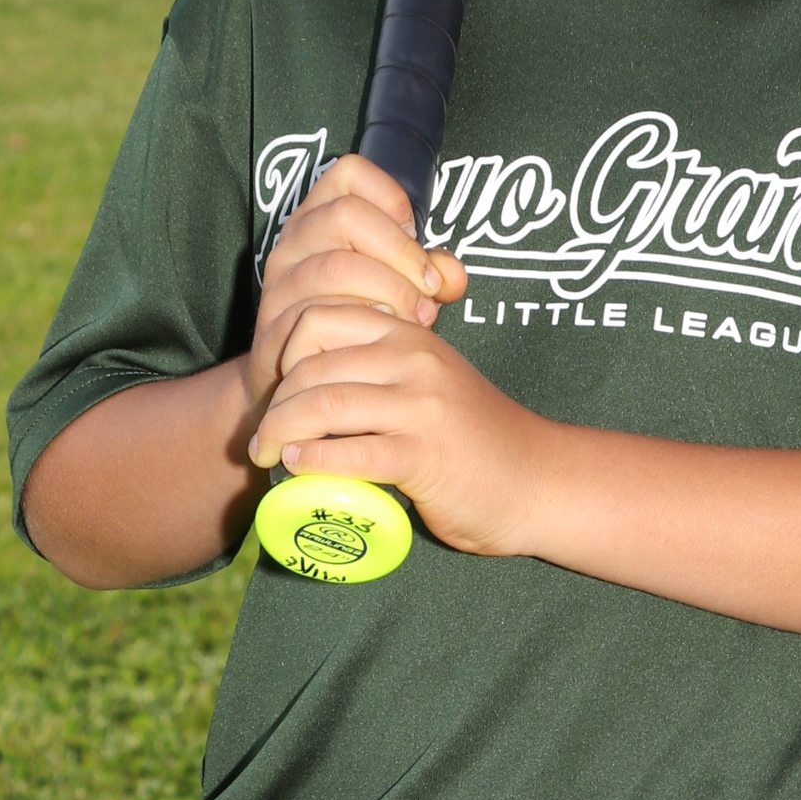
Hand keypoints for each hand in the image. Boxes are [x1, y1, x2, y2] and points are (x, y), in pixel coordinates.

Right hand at [246, 154, 465, 421]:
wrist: (297, 379)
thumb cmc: (355, 321)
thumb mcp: (395, 285)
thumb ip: (427, 272)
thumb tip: (453, 276)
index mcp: (321, 216)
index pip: (350, 173)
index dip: (391, 197)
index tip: (414, 236)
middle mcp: (294, 241)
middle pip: (346, 215)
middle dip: (401, 254)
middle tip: (428, 292)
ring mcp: (280, 282)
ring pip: (336, 266)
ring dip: (390, 292)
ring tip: (416, 320)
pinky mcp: (275, 325)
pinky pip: (321, 315)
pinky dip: (363, 325)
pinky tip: (384, 340)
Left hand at [249, 300, 556, 558]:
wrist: (537, 481)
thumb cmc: (475, 438)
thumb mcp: (431, 381)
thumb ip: (386, 368)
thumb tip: (312, 383)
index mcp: (411, 336)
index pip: (321, 317)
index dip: (284, 353)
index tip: (277, 391)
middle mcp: (414, 361)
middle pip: (312, 366)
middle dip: (275, 405)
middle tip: (263, 440)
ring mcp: (421, 407)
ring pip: (323, 405)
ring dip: (282, 434)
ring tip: (272, 456)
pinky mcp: (425, 456)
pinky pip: (351, 453)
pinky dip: (313, 461)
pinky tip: (299, 469)